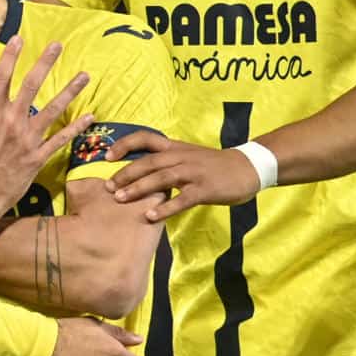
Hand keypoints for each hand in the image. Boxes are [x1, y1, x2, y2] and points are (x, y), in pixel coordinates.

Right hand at [0, 36, 91, 218]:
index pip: (2, 78)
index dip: (10, 56)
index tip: (18, 38)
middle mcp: (12, 122)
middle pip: (32, 86)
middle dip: (45, 63)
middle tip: (57, 45)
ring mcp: (28, 140)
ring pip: (53, 110)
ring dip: (70, 91)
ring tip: (85, 75)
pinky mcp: (38, 157)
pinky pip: (60, 140)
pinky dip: (76, 128)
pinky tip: (90, 116)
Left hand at [104, 132, 260, 219]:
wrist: (249, 167)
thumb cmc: (214, 165)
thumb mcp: (189, 156)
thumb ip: (167, 161)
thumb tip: (139, 172)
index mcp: (176, 147)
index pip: (146, 138)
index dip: (125, 144)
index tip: (107, 156)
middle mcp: (182, 157)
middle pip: (149, 162)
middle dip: (125, 173)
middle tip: (107, 187)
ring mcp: (194, 173)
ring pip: (161, 178)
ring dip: (138, 188)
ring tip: (120, 199)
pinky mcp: (205, 189)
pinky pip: (182, 199)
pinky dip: (165, 208)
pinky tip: (151, 216)